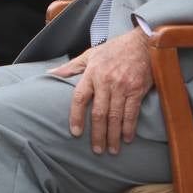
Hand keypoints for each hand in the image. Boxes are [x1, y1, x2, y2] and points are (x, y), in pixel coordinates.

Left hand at [49, 26, 155, 154]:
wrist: (142, 42)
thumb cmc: (115, 49)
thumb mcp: (90, 54)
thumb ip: (71, 67)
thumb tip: (51, 73)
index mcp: (92, 72)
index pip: (80, 97)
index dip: (76, 116)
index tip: (75, 133)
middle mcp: (106, 80)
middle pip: (98, 112)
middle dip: (97, 134)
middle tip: (96, 150)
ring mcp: (123, 86)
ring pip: (115, 116)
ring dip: (113, 136)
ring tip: (111, 150)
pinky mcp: (138, 89)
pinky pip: (132, 113)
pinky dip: (129, 128)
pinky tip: (126, 138)